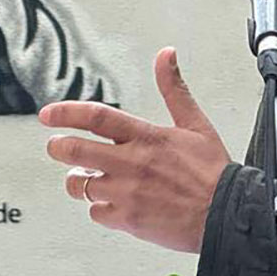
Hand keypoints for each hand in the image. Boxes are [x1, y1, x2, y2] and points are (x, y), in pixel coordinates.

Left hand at [40, 46, 231, 252]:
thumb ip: (173, 88)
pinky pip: (96, 213)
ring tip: (83, 176)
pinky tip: (108, 201)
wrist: (227, 216)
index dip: (66, 113)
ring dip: (77, 179)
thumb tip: (166, 55)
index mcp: (146, 136)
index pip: (96, 117)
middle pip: (77, 150)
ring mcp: (127, 193)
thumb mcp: (196, 123)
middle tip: (55, 146)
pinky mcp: (128, 220)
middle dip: (58, 147)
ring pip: (81, 185)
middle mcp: (132, 163)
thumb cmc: (213, 172)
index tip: (48, 114)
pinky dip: (98, 207)